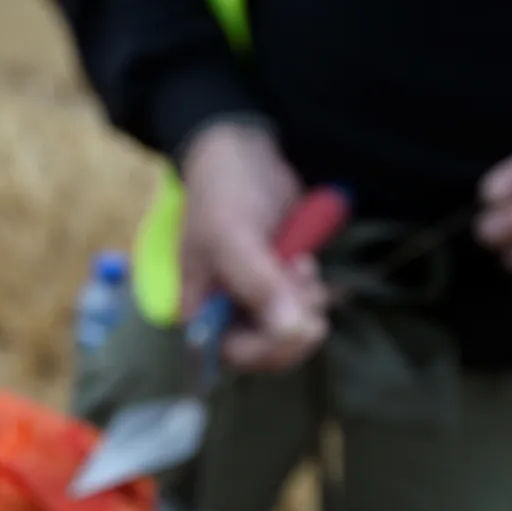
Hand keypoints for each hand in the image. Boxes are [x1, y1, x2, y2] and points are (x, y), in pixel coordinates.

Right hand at [179, 120, 329, 369]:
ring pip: (291, 326)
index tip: (307, 326)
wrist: (242, 154)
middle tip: (307, 284)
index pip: (237, 354)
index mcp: (200, 312)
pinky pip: (303, 305)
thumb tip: (287, 329)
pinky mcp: (278, 286)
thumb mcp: (233, 237)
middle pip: (269, 347)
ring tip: (301, 263)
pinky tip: (305, 261)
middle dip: (295, 320)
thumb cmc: (222, 194)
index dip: (273, 348)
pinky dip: (311, 289)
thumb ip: (257, 284)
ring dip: (306, 300)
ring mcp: (254, 300)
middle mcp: (225, 313)